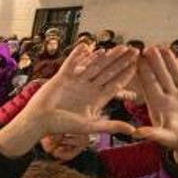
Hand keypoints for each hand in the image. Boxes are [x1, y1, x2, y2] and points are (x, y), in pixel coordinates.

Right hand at [0, 45, 136, 157]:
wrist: (39, 121)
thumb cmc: (62, 126)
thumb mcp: (90, 126)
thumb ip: (110, 126)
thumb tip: (133, 131)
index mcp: (96, 99)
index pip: (115, 84)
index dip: (126, 74)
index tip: (138, 65)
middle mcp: (88, 88)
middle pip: (108, 72)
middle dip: (121, 61)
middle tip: (135, 50)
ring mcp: (76, 81)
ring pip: (94, 65)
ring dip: (107, 56)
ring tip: (119, 46)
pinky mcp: (62, 77)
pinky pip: (72, 63)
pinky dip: (78, 54)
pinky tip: (88, 46)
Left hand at [133, 47, 177, 176]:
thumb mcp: (169, 139)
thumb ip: (154, 134)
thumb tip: (136, 133)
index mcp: (161, 106)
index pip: (150, 85)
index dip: (144, 72)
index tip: (136, 60)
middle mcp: (172, 98)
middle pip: (162, 76)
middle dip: (155, 62)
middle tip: (148, 47)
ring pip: (177, 75)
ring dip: (170, 62)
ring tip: (164, 48)